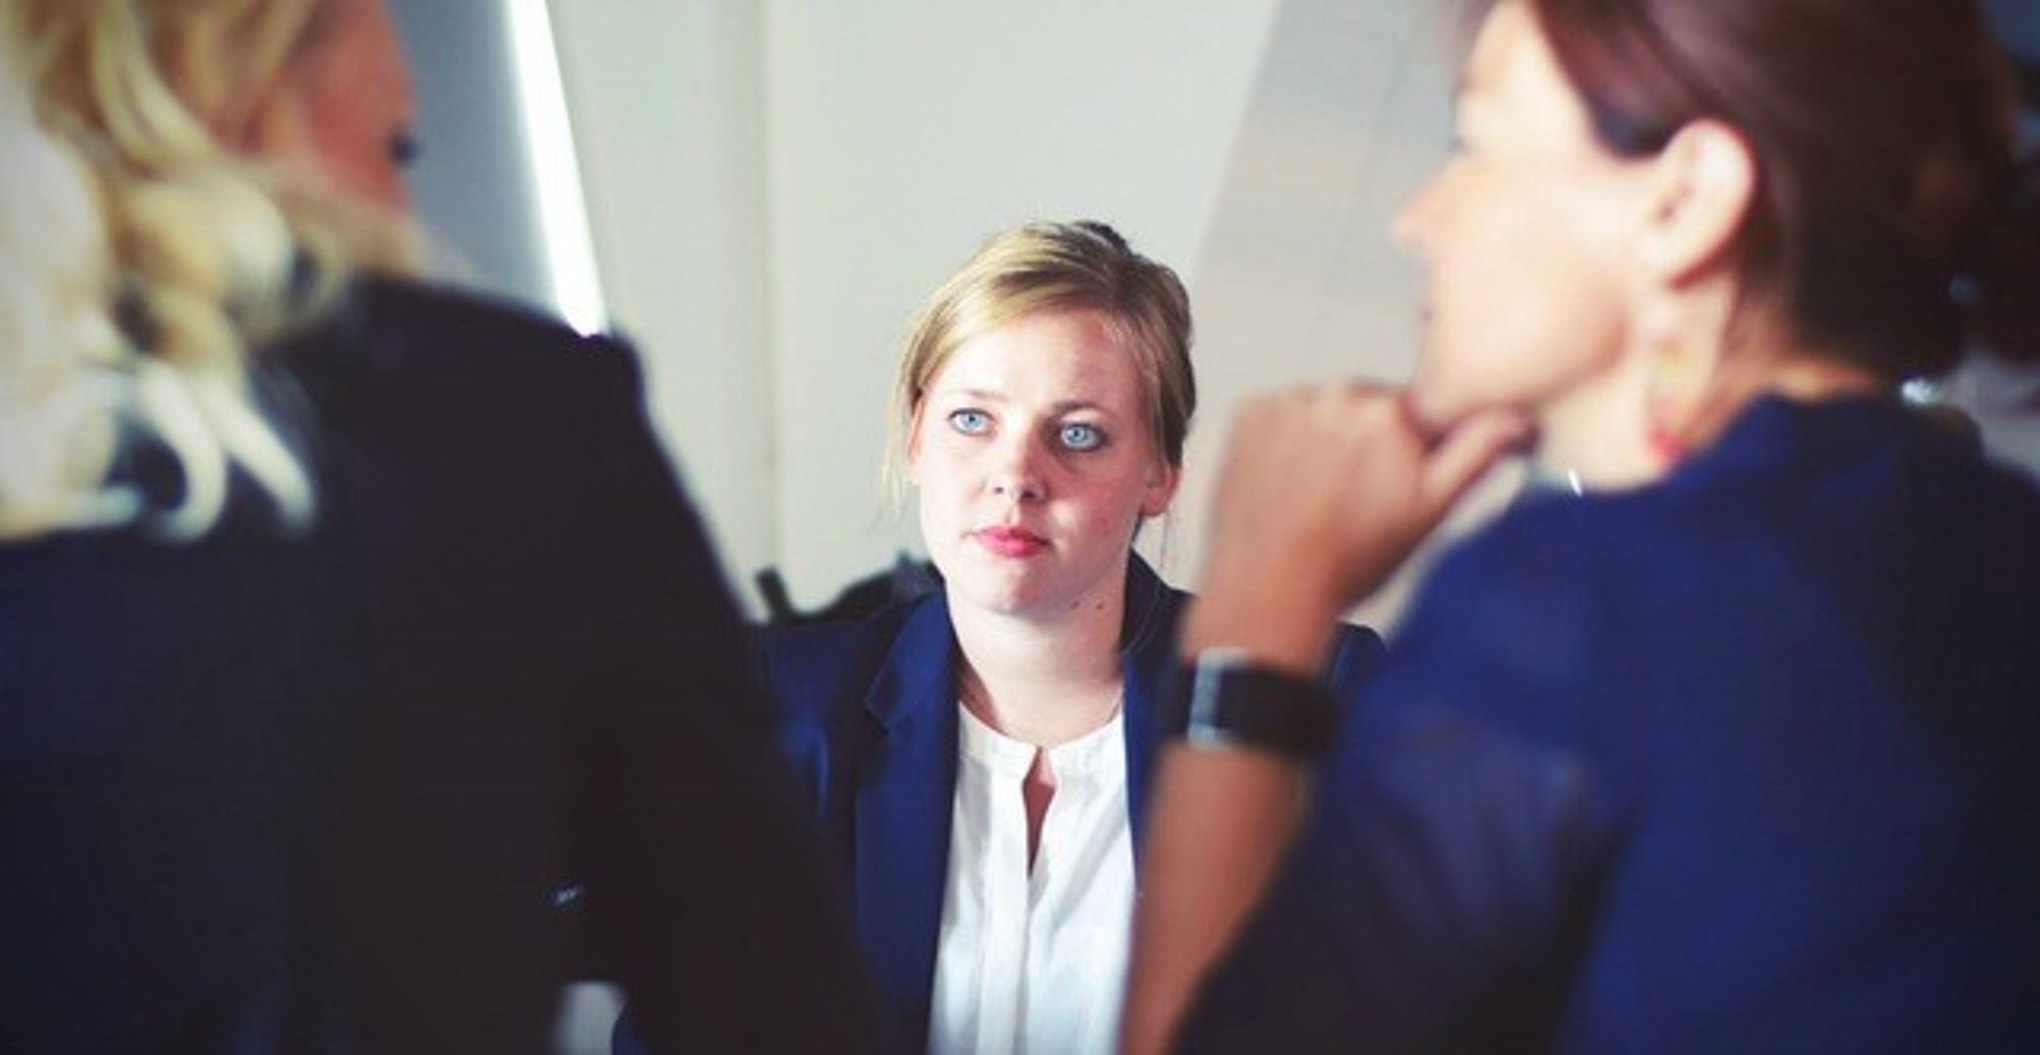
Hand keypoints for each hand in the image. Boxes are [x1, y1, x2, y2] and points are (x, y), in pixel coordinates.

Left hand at [1186, 383, 1527, 670]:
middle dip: (1366, 443)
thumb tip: (1517, 417)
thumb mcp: (1430, 511)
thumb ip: (1476, 452)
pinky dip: (1283, 440)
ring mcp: (1289, 402)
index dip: (1410, 450)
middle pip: (1367, 408)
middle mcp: (1339, 394)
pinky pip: (1280, 415)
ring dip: (1323, 440)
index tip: (1393, 481)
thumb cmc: (1349, 559)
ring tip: (1316, 495)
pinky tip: (1287, 482)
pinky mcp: (1249, 412)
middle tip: (1353, 498)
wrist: (1269, 587)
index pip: (1416, 413)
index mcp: (1392, 411)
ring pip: (1322, 411)